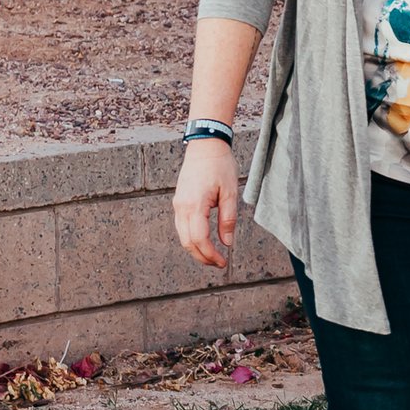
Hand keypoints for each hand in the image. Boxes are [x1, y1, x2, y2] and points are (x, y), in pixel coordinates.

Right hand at [173, 139, 239, 268]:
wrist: (205, 145)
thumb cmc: (220, 165)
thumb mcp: (230, 192)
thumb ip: (228, 219)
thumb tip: (227, 243)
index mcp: (195, 205)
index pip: (200, 239)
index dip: (211, 255)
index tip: (223, 263)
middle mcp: (182, 207)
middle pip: (188, 242)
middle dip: (203, 257)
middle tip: (219, 264)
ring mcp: (178, 204)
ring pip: (182, 236)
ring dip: (196, 249)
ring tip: (213, 255)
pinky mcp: (179, 201)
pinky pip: (181, 227)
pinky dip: (191, 238)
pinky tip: (204, 241)